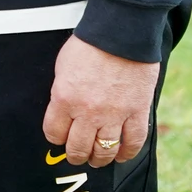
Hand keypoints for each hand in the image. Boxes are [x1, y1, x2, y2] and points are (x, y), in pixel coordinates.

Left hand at [41, 34, 159, 167]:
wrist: (121, 31)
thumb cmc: (89, 44)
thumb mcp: (63, 66)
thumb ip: (62, 92)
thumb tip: (62, 110)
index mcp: (64, 98)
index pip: (54, 132)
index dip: (56, 137)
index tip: (59, 137)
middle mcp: (88, 111)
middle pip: (78, 147)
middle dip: (76, 155)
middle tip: (78, 155)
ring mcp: (114, 114)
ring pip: (105, 150)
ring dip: (100, 159)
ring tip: (98, 159)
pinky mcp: (137, 111)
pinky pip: (133, 142)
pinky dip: (127, 153)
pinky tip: (122, 155)